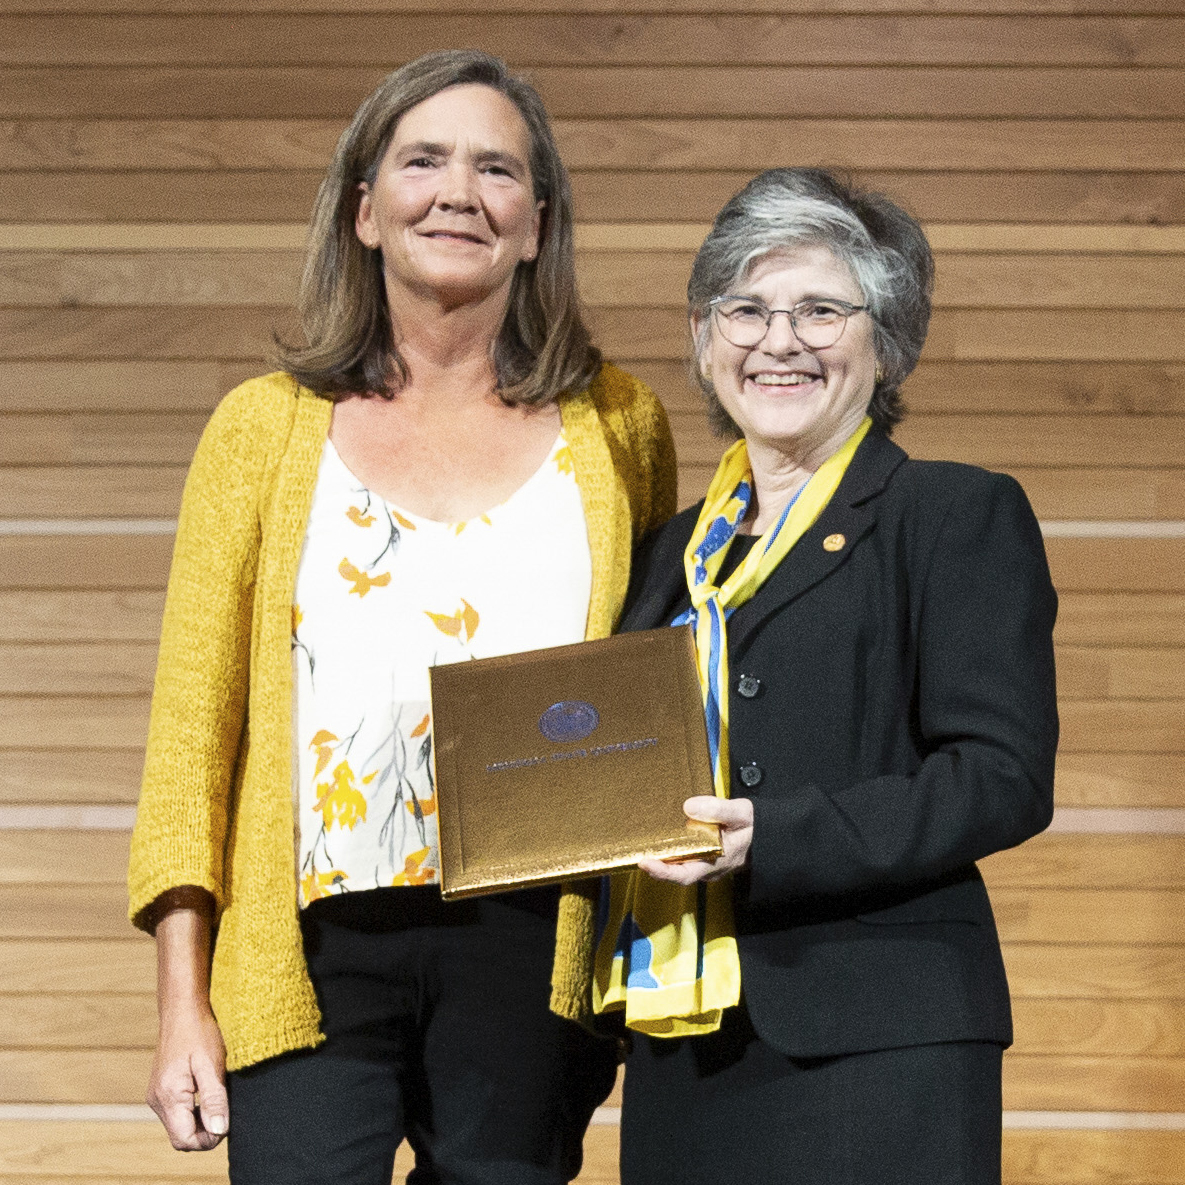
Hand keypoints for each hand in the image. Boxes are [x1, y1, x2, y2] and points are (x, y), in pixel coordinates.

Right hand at [147, 1002, 228, 1149]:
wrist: (182, 1010)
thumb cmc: (199, 1033)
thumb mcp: (212, 1064)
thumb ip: (214, 1099)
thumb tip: (218, 1130)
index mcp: (169, 1096)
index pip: (185, 1140)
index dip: (208, 1138)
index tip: (226, 1121)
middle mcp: (157, 1101)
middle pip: (181, 1137)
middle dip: (204, 1133)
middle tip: (224, 1111)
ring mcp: (157, 1096)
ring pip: (178, 1126)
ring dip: (199, 1122)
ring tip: (218, 1101)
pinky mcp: (161, 1090)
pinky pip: (176, 1113)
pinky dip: (192, 1112)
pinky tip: (207, 1095)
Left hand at [638, 796, 753, 884]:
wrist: (768, 836)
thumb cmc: (754, 826)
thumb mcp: (741, 813)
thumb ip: (717, 809)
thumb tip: (688, 807)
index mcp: (715, 863)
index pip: (684, 875)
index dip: (662, 872)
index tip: (644, 863)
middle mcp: (707, 869)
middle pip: (675, 872)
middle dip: (654, 864)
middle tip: (634, 850)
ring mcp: (705, 866)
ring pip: (679, 865)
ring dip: (662, 857)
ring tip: (642, 843)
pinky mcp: (705, 858)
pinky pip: (685, 857)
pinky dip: (672, 850)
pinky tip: (662, 837)